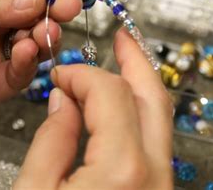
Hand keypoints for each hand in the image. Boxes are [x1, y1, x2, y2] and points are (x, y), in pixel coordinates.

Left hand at [0, 0, 81, 121]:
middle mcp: (2, 13)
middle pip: (46, 4)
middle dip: (60, 3)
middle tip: (65, 7)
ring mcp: (1, 46)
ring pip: (40, 38)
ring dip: (47, 34)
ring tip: (42, 32)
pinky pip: (22, 72)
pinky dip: (28, 63)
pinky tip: (24, 53)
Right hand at [15, 29, 173, 189]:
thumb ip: (51, 140)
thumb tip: (64, 100)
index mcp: (123, 169)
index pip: (110, 92)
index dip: (83, 74)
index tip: (61, 75)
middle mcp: (154, 173)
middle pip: (153, 97)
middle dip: (137, 60)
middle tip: (124, 38)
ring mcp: (162, 183)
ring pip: (160, 117)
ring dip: (141, 84)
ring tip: (127, 60)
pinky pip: (155, 140)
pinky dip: (139, 113)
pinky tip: (122, 104)